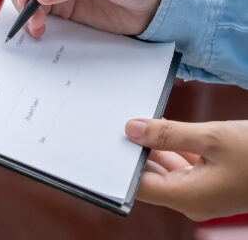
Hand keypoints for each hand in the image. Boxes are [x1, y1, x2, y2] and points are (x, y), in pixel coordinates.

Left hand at [126, 118, 247, 219]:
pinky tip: (165, 128)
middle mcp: (192, 200)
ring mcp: (202, 193)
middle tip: (124, 123)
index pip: (139, 186)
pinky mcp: (211, 184)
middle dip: (136, 150)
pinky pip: (182, 167)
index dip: (122, 164)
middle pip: (150, 177)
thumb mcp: (211, 138)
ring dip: (155, 147)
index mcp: (188, 197)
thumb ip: (168, 134)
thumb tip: (132, 130)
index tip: (111, 140)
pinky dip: (173, 148)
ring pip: (166, 169)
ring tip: (143, 121)